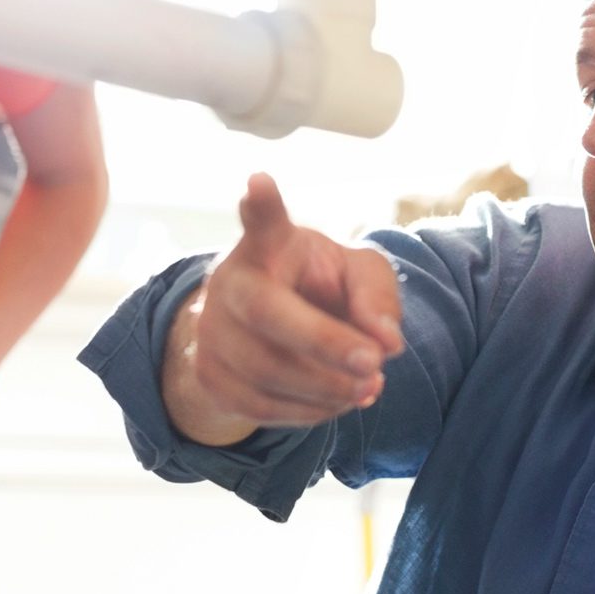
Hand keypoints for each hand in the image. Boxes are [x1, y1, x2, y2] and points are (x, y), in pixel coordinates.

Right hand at [164, 174, 404, 443]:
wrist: (267, 330)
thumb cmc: (319, 289)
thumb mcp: (358, 275)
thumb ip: (377, 297)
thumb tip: (386, 343)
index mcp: (269, 245)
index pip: (263, 221)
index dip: (261, 204)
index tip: (259, 182)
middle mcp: (230, 282)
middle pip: (268, 313)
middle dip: (325, 343)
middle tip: (375, 364)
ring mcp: (211, 330)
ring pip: (266, 370)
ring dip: (327, 387)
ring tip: (369, 386)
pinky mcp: (208, 375)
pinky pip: (260, 407)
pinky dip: (309, 412)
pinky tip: (338, 401)